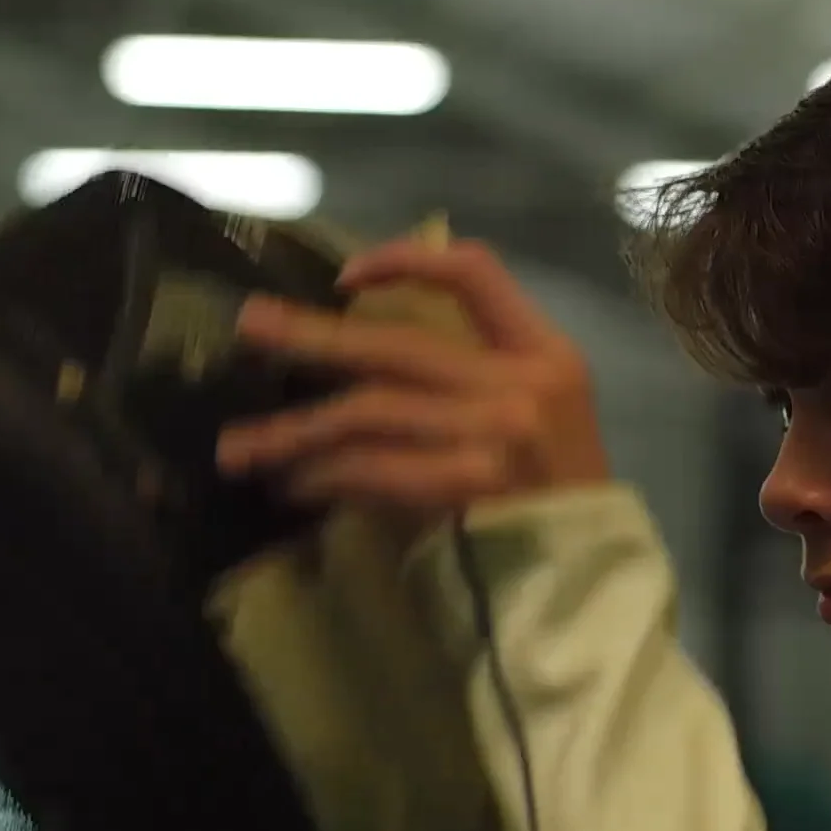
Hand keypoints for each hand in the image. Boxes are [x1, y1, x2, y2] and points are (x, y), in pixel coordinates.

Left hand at [216, 238, 610, 515]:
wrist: (589, 571)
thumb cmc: (560, 491)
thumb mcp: (548, 409)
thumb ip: (482, 371)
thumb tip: (364, 352)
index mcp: (546, 352)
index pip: (476, 272)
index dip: (406, 260)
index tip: (344, 276)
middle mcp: (522, 382)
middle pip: (397, 345)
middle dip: (312, 336)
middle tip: (248, 325)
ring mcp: (497, 433)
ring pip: (371, 410)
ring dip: (298, 430)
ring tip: (241, 447)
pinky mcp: (470, 484)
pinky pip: (375, 467)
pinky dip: (327, 475)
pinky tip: (294, 484)